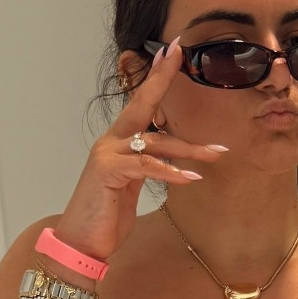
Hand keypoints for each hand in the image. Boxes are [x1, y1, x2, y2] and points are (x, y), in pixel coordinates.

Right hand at [46, 41, 225, 265]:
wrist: (81, 244)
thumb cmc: (107, 217)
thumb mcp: (132, 187)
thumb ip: (147, 167)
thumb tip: (169, 159)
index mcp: (118, 142)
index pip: (140, 104)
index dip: (155, 79)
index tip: (171, 54)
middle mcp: (110, 142)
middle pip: (141, 105)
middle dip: (161, 79)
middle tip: (180, 55)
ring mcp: (106, 154)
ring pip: (154, 142)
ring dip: (189, 148)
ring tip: (216, 153)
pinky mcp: (107, 171)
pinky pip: (146, 166)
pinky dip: (170, 171)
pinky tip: (190, 178)